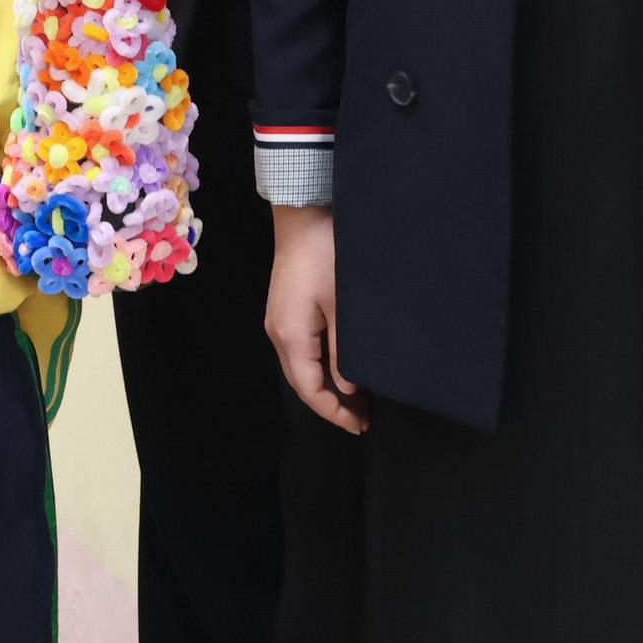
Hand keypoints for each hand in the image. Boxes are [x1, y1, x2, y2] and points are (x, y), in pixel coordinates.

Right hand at [264, 204, 364, 432]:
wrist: (303, 216)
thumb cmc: (325, 255)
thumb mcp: (343, 307)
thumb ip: (343, 352)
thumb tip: (348, 388)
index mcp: (291, 336)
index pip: (310, 390)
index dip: (335, 413)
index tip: (361, 426)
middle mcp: (278, 333)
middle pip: (302, 383)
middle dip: (332, 405)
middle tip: (364, 419)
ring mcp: (279, 321)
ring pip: (301, 368)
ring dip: (326, 387)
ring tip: (357, 400)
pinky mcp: (285, 311)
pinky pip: (300, 351)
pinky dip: (319, 368)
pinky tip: (340, 369)